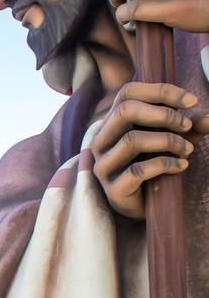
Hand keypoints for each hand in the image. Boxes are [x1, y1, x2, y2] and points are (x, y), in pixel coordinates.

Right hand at [91, 81, 208, 218]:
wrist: (138, 205)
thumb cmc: (152, 167)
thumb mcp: (171, 141)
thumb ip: (187, 128)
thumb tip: (208, 118)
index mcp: (111, 124)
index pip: (128, 93)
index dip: (160, 91)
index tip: (192, 101)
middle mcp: (100, 141)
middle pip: (125, 110)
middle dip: (164, 115)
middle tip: (187, 126)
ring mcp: (103, 165)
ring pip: (132, 139)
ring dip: (168, 141)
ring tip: (187, 150)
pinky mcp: (113, 188)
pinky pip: (139, 170)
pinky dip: (166, 164)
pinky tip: (181, 166)